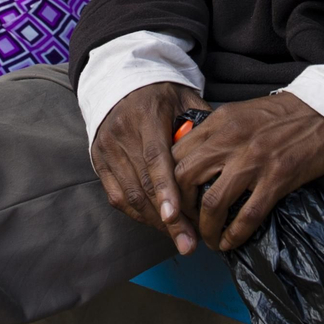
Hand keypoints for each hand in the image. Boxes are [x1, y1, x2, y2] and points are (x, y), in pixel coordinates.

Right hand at [91, 82, 211, 255]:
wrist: (120, 80)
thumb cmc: (161, 93)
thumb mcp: (185, 98)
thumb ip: (201, 124)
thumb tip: (224, 153)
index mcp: (145, 115)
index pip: (155, 158)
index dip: (165, 189)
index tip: (176, 216)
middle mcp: (121, 133)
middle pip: (143, 184)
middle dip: (167, 218)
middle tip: (189, 242)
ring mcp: (106, 149)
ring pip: (129, 195)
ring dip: (155, 222)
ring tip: (180, 239)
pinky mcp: (99, 161)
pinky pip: (117, 196)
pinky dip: (138, 214)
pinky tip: (159, 224)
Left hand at [172, 93, 323, 251]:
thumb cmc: (284, 114)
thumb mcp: (240, 113)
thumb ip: (215, 134)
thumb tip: (193, 160)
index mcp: (219, 122)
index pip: (176, 154)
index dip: (168, 182)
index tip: (174, 199)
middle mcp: (230, 140)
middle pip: (184, 179)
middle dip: (181, 208)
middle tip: (187, 222)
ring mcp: (253, 160)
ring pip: (212, 203)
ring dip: (206, 229)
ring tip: (209, 238)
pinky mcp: (277, 178)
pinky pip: (247, 215)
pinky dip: (234, 235)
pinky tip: (230, 242)